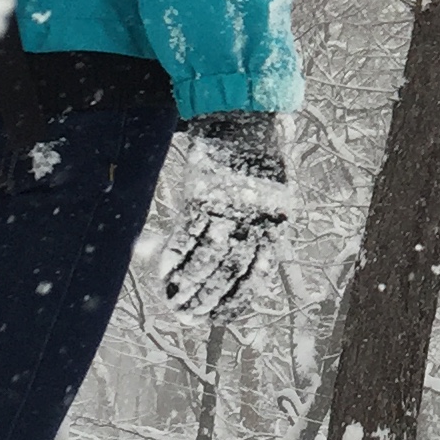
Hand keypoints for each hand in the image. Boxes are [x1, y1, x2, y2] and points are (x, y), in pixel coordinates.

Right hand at [162, 110, 287, 318]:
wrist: (246, 122)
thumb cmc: (259, 160)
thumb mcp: (272, 195)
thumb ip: (263, 226)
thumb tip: (260, 255)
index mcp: (274, 225)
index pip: (256, 273)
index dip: (238, 298)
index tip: (221, 317)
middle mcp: (254, 222)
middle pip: (229, 270)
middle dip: (208, 296)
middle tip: (190, 315)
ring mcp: (228, 210)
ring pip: (207, 257)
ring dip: (189, 283)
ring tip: (174, 303)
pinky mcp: (205, 196)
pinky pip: (189, 234)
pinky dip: (176, 256)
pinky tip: (165, 274)